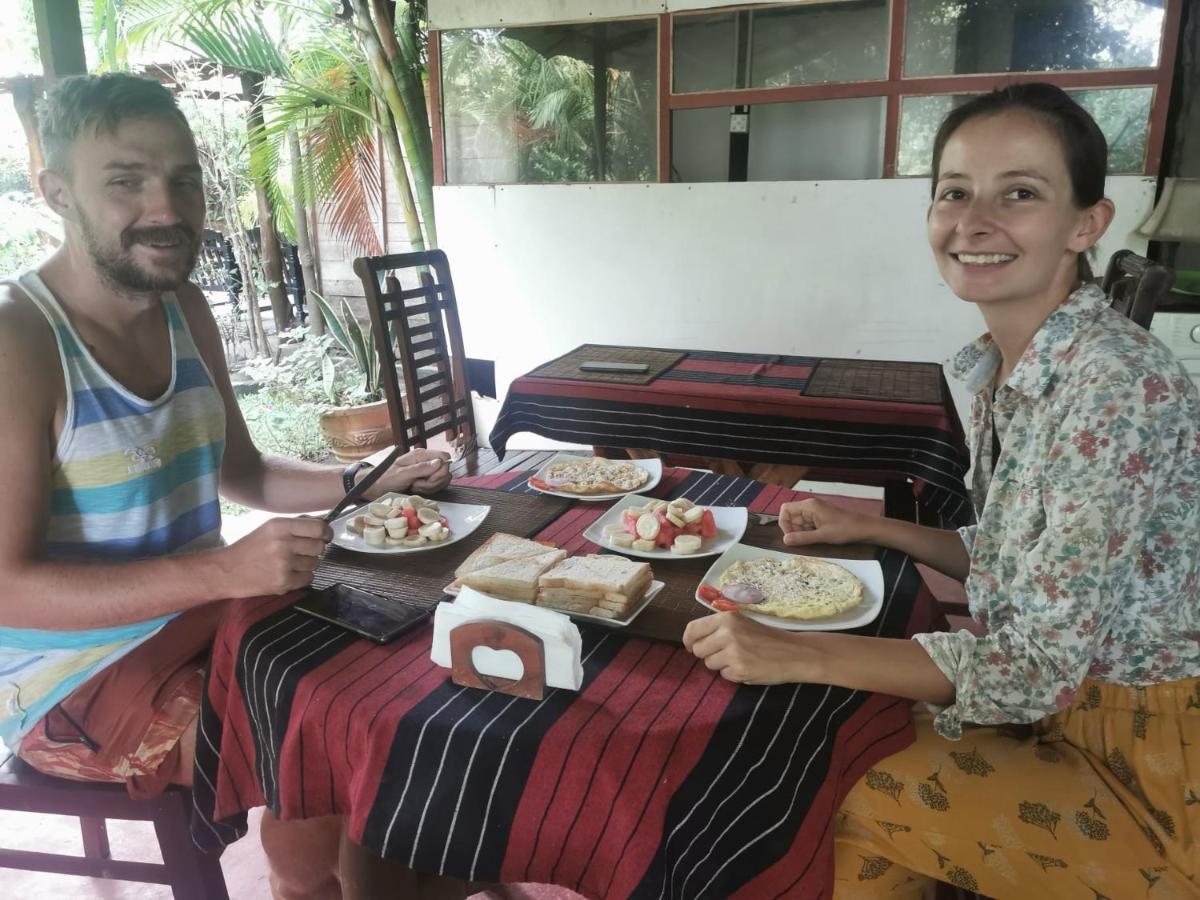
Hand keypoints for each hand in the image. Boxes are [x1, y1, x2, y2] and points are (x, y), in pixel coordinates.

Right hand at [221, 516, 332, 596]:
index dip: (326, 533)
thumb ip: (294, 526)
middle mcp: (283, 544)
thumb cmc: (249, 548)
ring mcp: (284, 565)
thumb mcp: (269, 529)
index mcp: (280, 527)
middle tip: (301, 551)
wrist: (227, 571)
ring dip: (307, 564)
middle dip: (314, 549)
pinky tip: (288, 573)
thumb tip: (322, 527)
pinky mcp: (284, 583)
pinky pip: (309, 578)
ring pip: (315, 563)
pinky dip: (302, 577)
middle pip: (319, 547)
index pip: (318, 528)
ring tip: (290, 563)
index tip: (326, 536)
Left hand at [368, 448, 451, 496]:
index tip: (430, 478)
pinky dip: (428, 489)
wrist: (378, 487)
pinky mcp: (426, 479)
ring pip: (441, 479)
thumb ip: (421, 468)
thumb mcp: (402, 473)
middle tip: (418, 484)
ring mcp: (426, 470)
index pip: (444, 457)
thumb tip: (438, 463)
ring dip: (430, 486)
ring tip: (415, 486)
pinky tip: (416, 488)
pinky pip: (436, 485)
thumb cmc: (387, 478)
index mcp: (420, 455)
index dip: (441, 469)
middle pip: (445, 470)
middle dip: (434, 481)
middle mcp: (426, 461)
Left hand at [682, 612, 815, 683]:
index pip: (693, 629)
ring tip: (740, 659)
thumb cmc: (768, 638)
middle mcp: (727, 633)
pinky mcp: (739, 670)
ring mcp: (732, 652)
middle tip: (724, 654)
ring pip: (709, 664)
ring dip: (721, 665)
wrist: (795, 653)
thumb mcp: (743, 624)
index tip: (690, 646)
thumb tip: (694, 639)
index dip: (688, 640)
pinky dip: (733, 674)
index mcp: (727, 618)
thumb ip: (720, 628)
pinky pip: (724, 675)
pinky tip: (748, 667)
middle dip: (707, 654)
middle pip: (698, 650)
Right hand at [779, 498, 873, 546]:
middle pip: (791, 517)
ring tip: (815, 538)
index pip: (785, 510)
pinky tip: (819, 537)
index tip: (790, 536)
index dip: (784, 523)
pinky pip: (807, 524)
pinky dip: (809, 532)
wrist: (862, 528)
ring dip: (802, 532)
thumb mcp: (821, 536)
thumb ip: (802, 538)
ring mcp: (815, 511)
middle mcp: (810, 506)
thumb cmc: (845, 529)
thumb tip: (785, 540)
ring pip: (799, 522)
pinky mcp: (819, 517)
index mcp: (809, 506)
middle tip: (805, 540)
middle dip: (795, 530)